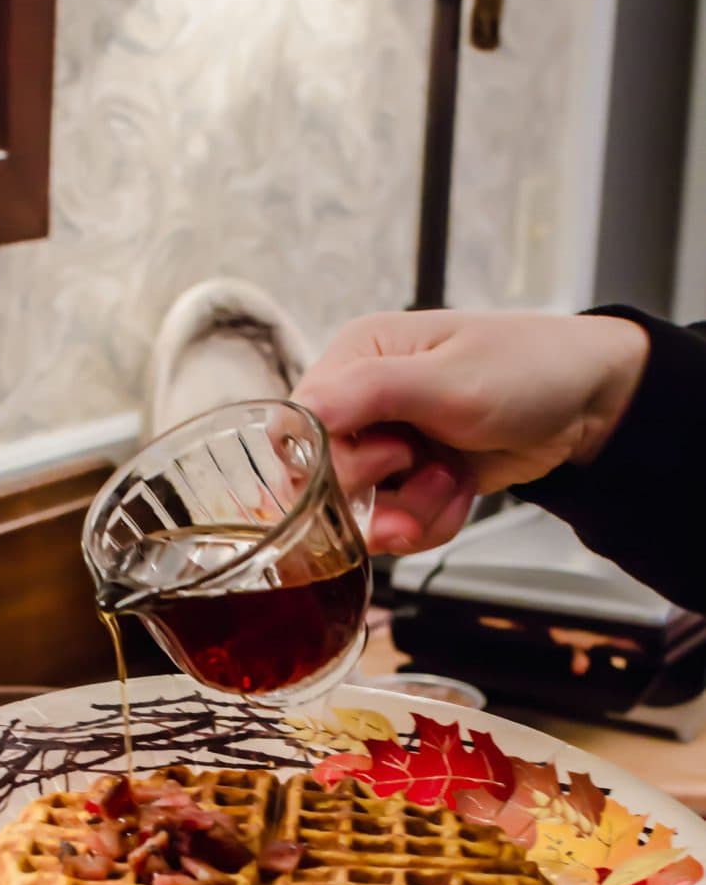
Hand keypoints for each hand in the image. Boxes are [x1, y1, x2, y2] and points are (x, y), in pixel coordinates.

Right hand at [293, 309, 648, 553]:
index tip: (387, 459)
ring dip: (414, 511)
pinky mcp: (410, 483)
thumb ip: (368, 392)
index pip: (297, 429)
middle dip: (381, 494)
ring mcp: (385, 446)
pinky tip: (461, 491)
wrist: (588, 404)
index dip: (331, 462)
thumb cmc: (527, 369)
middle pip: (324, 482)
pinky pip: (397, 526)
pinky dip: (432, 521)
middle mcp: (361, 404)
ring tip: (452, 480)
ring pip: (363, 514)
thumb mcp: (447, 379)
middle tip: (425, 469)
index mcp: (355, 358)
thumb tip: (299, 412)